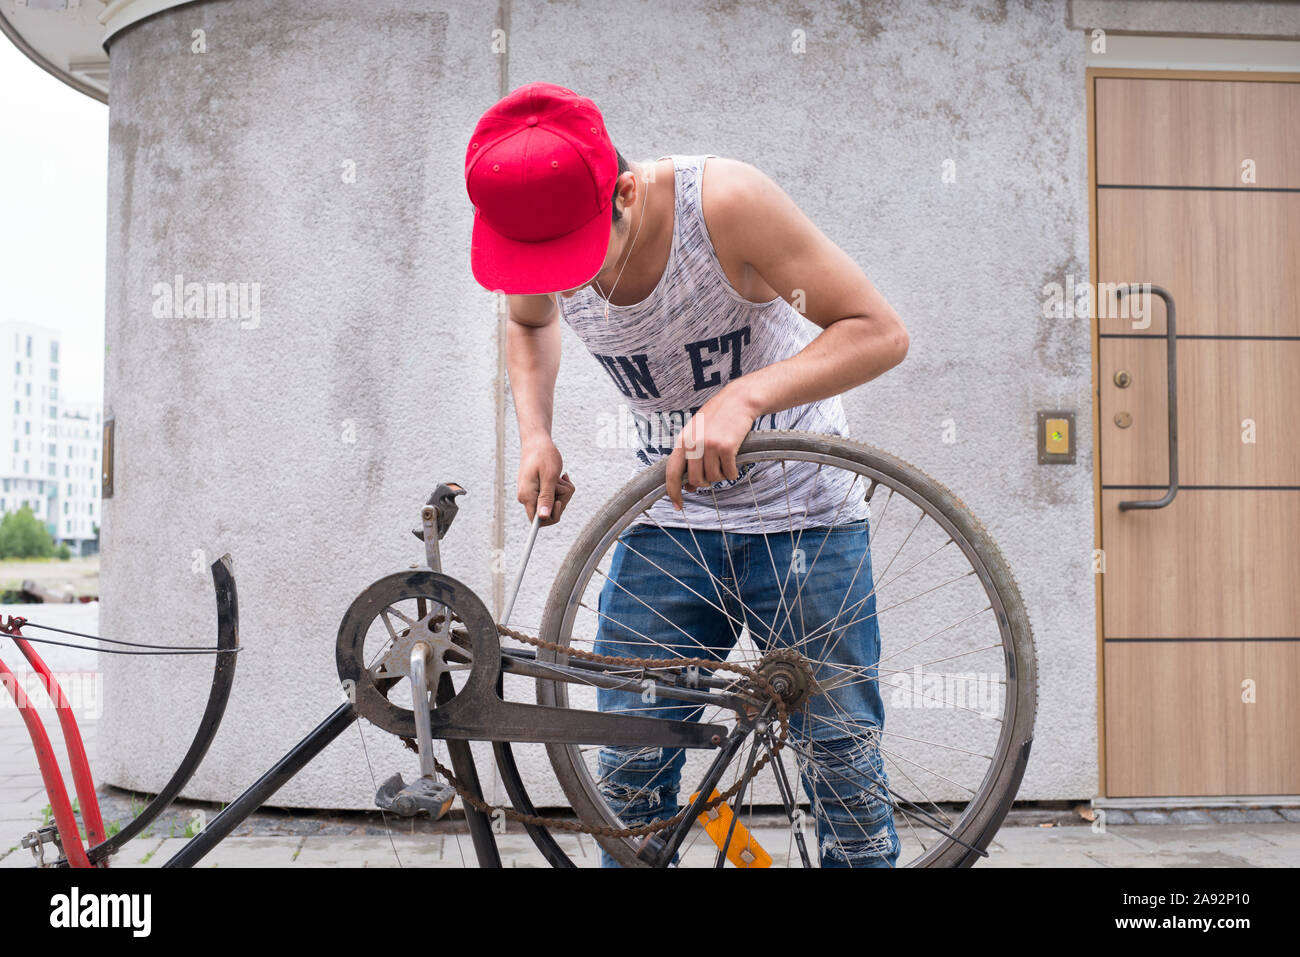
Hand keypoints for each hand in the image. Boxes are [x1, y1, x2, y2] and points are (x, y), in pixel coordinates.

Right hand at [518, 438, 574, 525]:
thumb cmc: (544, 456)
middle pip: (549, 513)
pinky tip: (561, 477)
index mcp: (527, 496)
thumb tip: (543, 517)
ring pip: (554, 504)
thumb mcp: (549, 477)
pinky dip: (561, 488)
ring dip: (562, 492)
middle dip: (561, 500)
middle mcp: (527, 498)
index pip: (538, 521)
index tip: (558, 502)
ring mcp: (532, 494)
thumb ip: (546, 498)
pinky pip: (554, 497)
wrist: (537, 441)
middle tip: (561, 482)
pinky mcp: (538, 490)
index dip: (551, 517)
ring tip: (559, 477)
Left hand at [665, 386, 760, 509]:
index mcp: (683, 440)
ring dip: (720, 475)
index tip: (677, 505)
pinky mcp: (726, 447)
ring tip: (724, 461)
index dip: (673, 491)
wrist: (738, 400)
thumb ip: (690, 456)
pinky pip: (729, 473)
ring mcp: (709, 445)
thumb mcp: (697, 433)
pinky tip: (734, 461)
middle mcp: (693, 443)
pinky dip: (733, 472)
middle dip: (704, 482)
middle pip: (695, 480)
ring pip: (713, 478)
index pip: (672, 472)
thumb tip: (688, 485)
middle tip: (713, 473)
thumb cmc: (718, 418)